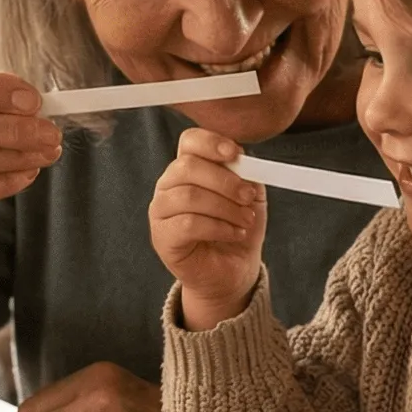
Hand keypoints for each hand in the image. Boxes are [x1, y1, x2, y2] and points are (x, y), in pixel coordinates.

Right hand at [148, 128, 265, 328]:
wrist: (232, 270)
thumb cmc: (237, 227)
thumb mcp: (250, 195)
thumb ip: (246, 173)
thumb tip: (243, 160)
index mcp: (188, 168)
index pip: (189, 141)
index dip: (211, 142)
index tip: (235, 154)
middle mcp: (169, 185)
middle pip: (188, 166)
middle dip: (225, 181)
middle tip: (248, 196)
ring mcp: (161, 211)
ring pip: (189, 196)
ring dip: (225, 208)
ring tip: (245, 220)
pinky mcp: (162, 237)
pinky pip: (188, 224)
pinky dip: (218, 227)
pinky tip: (233, 233)